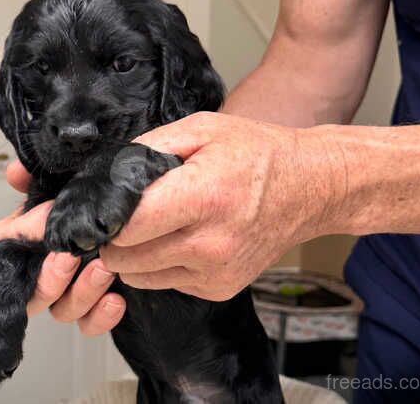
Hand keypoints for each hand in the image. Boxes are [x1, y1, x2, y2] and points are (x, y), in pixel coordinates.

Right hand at [0, 161, 125, 334]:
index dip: (19, 238)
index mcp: (24, 237)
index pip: (2, 246)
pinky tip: (116, 300)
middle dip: (49, 278)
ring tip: (104, 269)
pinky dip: (101, 317)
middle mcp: (40, 269)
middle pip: (29, 292)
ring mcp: (66, 291)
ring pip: (62, 310)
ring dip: (82, 292)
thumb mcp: (64, 179)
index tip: (44, 222)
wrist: (127, 215)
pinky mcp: (92, 305)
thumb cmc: (87, 198)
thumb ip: (36, 175)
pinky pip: (89, 324)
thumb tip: (17, 172)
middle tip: (70, 257)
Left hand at [101, 112, 336, 300]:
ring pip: (138, 277)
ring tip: (158, 227)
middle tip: (130, 216)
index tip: (107, 207)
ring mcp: (215, 272)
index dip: (107, 217)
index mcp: (202, 197)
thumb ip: (149, 147)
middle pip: (123, 259)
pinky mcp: (220, 289)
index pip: (126, 227)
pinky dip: (163, 264)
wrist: (311, 188)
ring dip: (136, 255)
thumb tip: (108, 174)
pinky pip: (166, 283)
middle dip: (114, 238)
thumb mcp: (202, 129)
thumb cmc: (258, 154)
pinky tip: (185, 240)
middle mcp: (209, 244)